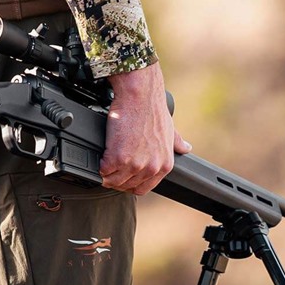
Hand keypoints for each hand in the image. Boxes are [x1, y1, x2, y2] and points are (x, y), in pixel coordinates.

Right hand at [100, 62, 191, 194]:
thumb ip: (176, 143)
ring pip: (113, 181)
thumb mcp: (170, 129)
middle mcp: (151, 167)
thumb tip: (185, 147)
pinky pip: (103, 171)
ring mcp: (135, 164)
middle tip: (109, 169)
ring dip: (105, 174)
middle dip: (116, 179)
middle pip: (126, 186)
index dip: (130, 183)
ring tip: (103, 162)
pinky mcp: (118, 157)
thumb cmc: (152, 109)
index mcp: (164, 165)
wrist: (140, 96)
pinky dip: (99, 165)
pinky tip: (101, 156)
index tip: (122, 176)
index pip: (144, 188)